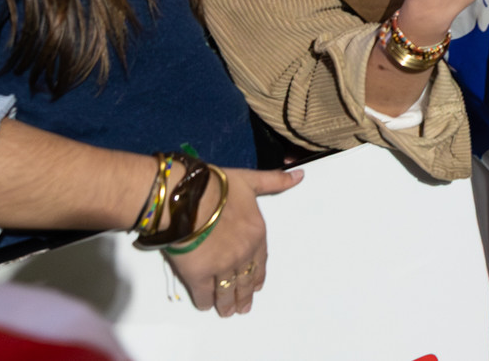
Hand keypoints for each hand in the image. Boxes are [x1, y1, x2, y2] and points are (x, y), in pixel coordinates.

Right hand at [167, 166, 302, 316]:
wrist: (189, 198)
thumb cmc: (217, 187)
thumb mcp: (251, 180)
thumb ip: (275, 181)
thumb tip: (300, 176)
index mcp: (256, 234)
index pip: (260, 261)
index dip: (258, 275)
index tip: (257, 286)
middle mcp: (243, 254)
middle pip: (246, 280)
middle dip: (244, 295)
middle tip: (242, 307)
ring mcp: (222, 267)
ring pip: (227, 291)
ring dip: (228, 303)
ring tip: (227, 312)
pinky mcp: (198, 275)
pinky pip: (204, 294)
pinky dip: (206, 301)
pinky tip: (206, 305)